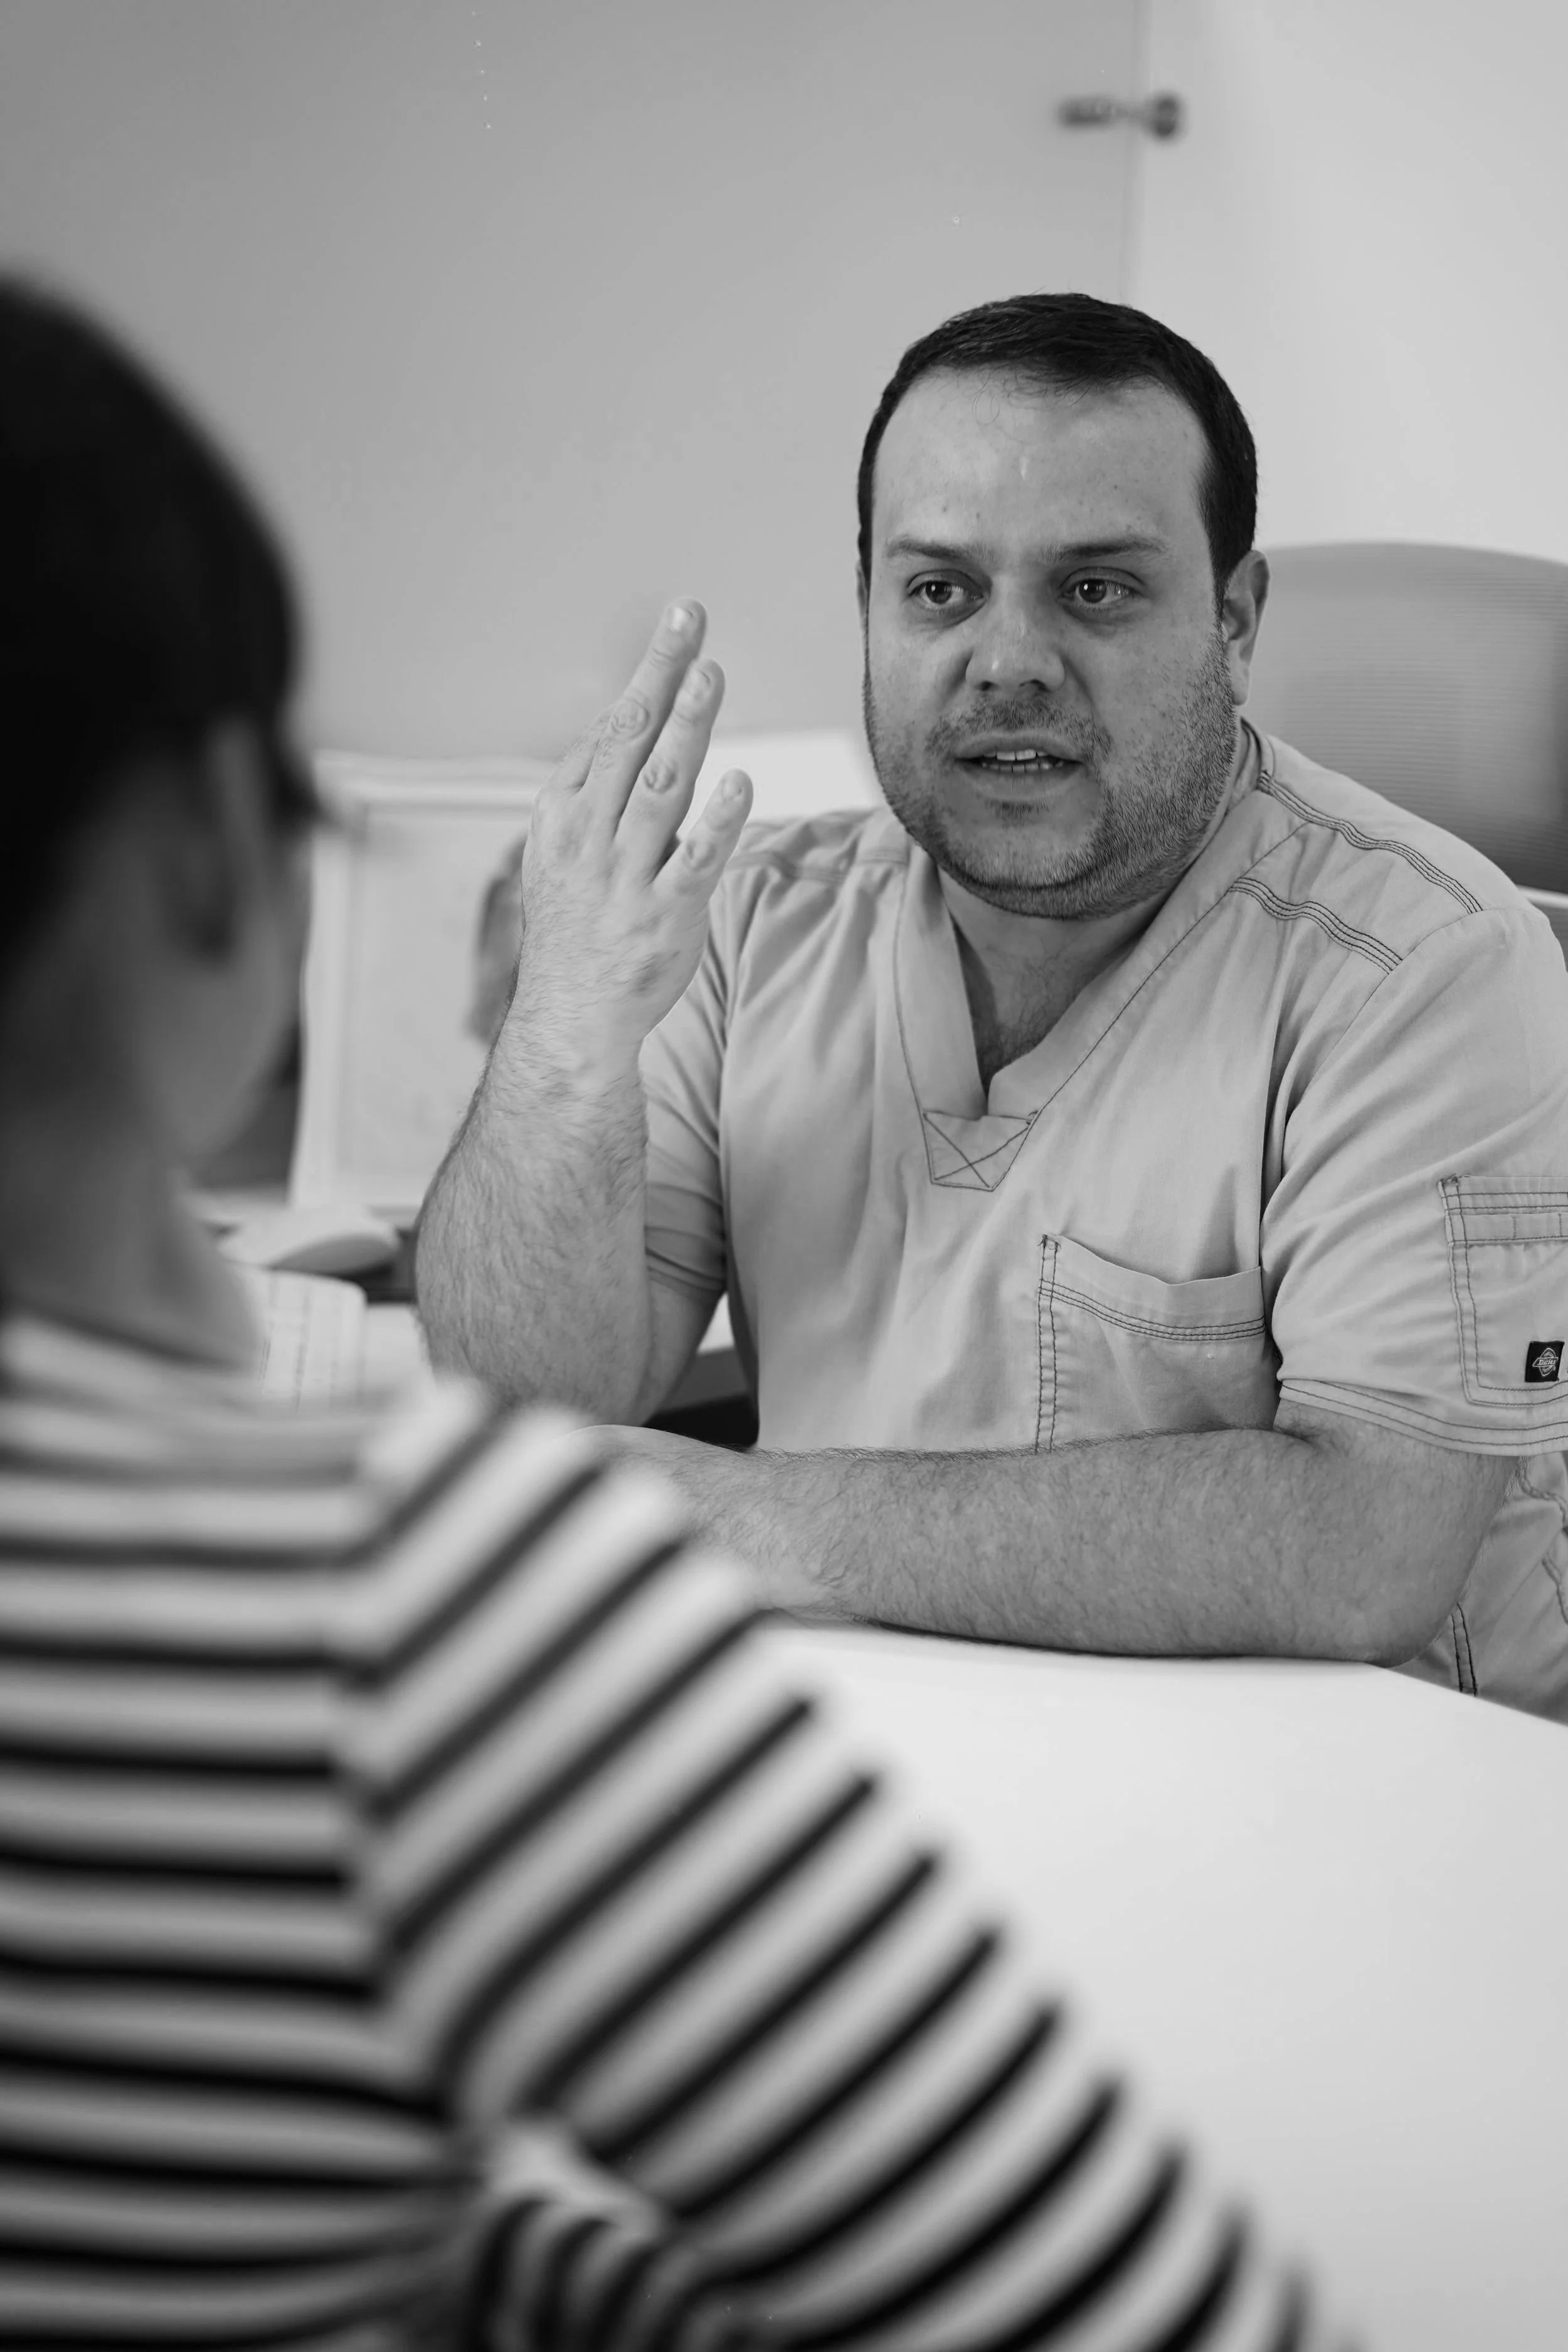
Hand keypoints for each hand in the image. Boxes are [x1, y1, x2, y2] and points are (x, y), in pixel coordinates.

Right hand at [506, 603, 752, 1070]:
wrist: (569, 1018)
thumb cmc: (575, 922)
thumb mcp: (562, 848)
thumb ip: (598, 787)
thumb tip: (632, 717)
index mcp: (561, 812)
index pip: (609, 729)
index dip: (647, 674)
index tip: (680, 625)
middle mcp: (587, 836)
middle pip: (629, 739)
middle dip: (660, 672)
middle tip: (689, 616)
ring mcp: (625, 876)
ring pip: (661, 787)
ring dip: (687, 726)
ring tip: (711, 673)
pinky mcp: (664, 917)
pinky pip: (694, 861)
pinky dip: (717, 820)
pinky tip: (740, 782)